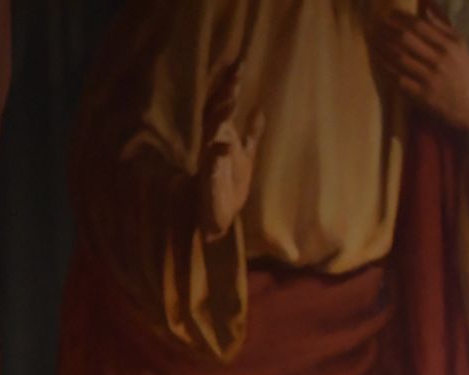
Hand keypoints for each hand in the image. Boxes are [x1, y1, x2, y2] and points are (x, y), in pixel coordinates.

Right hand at [197, 61, 264, 241]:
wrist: (221, 217)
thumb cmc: (231, 185)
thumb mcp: (247, 156)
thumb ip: (252, 134)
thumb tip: (260, 109)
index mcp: (222, 136)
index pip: (224, 105)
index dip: (230, 84)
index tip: (240, 63)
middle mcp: (212, 143)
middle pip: (215, 112)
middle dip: (224, 94)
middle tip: (235, 74)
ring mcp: (209, 161)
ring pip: (210, 134)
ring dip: (219, 118)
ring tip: (231, 102)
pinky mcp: (209, 180)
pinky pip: (211, 166)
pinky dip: (216, 156)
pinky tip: (224, 148)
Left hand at [374, 9, 468, 177]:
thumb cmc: (468, 76)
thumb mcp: (462, 48)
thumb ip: (444, 27)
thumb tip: (426, 8)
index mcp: (449, 47)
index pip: (419, 26)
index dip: (400, 18)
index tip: (388, 13)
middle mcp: (439, 61)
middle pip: (406, 40)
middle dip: (387, 30)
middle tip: (375, 24)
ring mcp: (430, 79)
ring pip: (400, 58)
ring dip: (383, 47)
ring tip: (372, 39)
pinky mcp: (423, 96)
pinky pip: (399, 79)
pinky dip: (387, 68)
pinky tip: (378, 60)